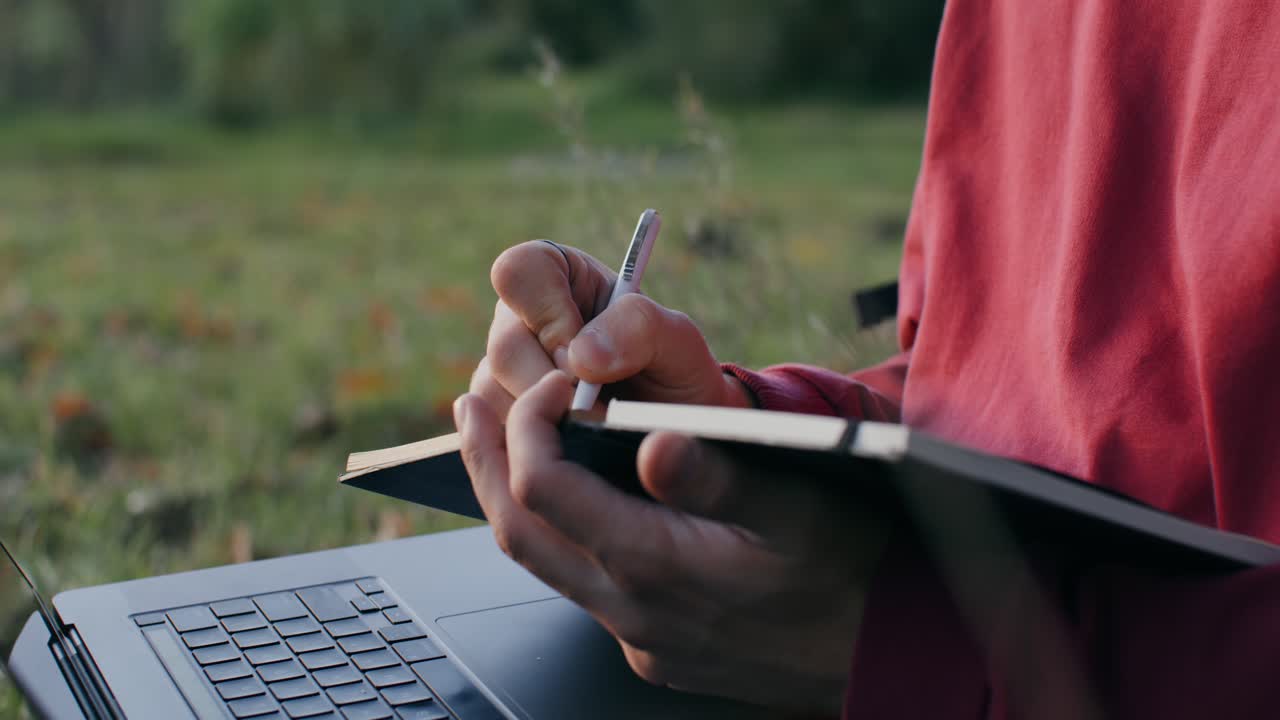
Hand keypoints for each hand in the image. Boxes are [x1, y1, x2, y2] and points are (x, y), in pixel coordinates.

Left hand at [454, 371, 887, 713]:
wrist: (888, 653)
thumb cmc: (856, 570)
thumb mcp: (803, 509)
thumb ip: (723, 478)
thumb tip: (653, 445)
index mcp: (659, 564)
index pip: (548, 488)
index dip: (531, 425)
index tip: (549, 384)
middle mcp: (634, 611)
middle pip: (520, 531)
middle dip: (488, 462)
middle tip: (466, 408)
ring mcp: (640, 637)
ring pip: (543, 564)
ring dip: (512, 499)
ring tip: (494, 447)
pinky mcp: (654, 650)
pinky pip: (582, 590)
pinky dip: (556, 536)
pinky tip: (567, 503)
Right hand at [469, 240, 750, 419]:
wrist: (673, 429)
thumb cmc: (673, 370)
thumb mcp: (676, 339)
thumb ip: (638, 328)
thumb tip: (578, 358)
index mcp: (556, 276)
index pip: (520, 271)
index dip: (547, 313)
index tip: (582, 356)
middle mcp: (519, 319)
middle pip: (505, 345)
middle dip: (555, 385)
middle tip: (601, 407)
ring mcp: (502, 370)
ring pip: (495, 392)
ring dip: (549, 419)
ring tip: (598, 425)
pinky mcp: (499, 415)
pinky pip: (497, 432)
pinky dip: (539, 443)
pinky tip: (576, 442)